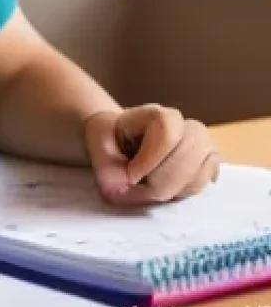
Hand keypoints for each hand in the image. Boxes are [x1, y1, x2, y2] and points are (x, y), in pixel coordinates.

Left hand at [83, 106, 220, 205]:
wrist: (119, 144)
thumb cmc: (109, 144)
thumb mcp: (98, 151)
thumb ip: (109, 169)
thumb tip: (125, 187)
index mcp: (155, 114)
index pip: (167, 132)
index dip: (151, 159)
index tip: (130, 176)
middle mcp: (184, 125)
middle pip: (192, 150)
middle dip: (164, 180)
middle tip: (140, 190)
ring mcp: (202, 144)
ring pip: (203, 168)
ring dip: (176, 188)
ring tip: (150, 190)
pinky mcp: (208, 163)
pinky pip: (206, 181)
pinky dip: (186, 192)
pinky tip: (166, 190)